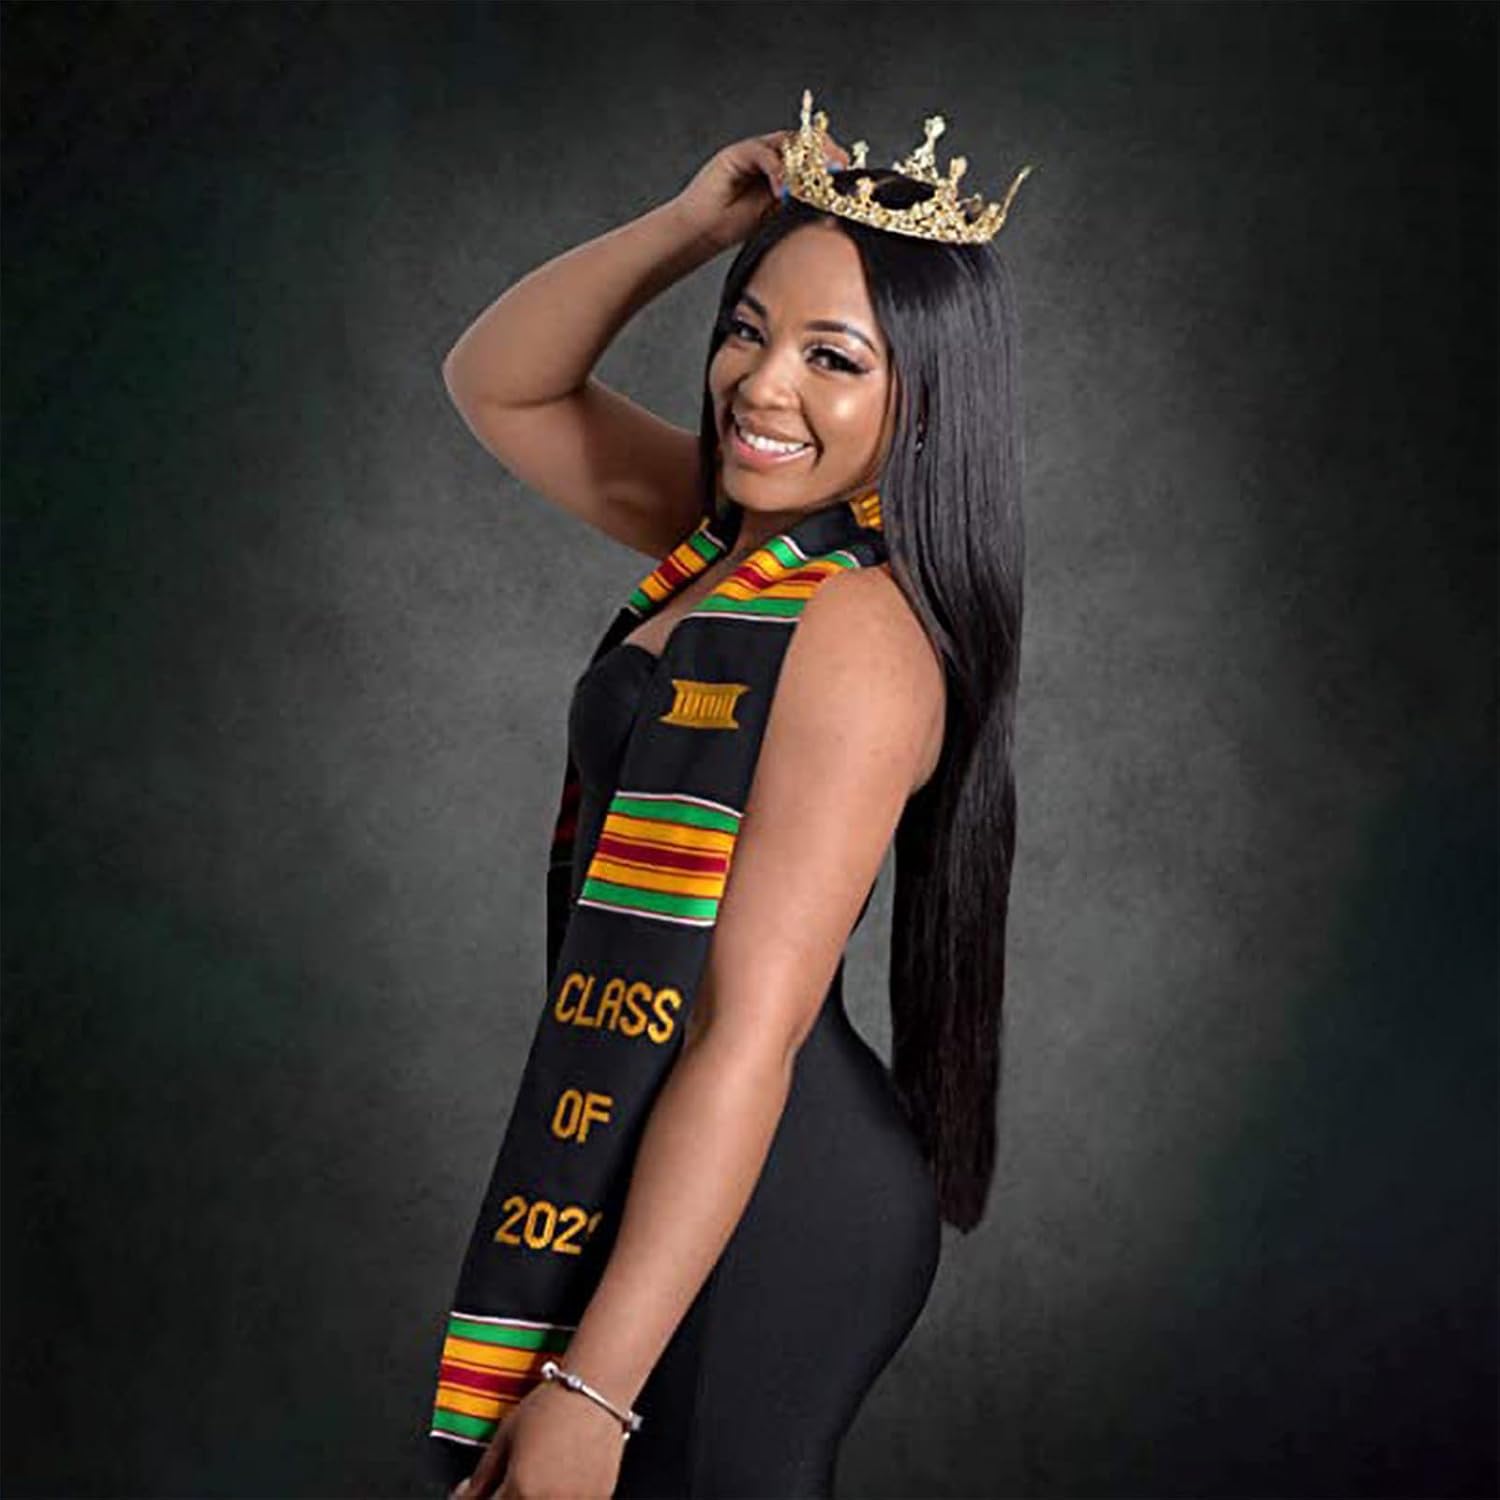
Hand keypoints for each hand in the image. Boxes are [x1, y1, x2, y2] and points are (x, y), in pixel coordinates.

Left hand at [452, 1380, 626, 1498]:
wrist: (596, 1391)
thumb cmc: (554, 1405)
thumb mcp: (506, 1435)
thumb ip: (483, 1474)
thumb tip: (468, 1493)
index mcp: (521, 1491)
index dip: (478, 1499)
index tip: (478, 1492)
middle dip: (507, 1496)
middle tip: (507, 1480)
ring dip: (532, 1496)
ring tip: (536, 1476)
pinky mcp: (599, 1498)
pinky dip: (559, 1496)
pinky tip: (558, 1477)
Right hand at [671, 127, 852, 253]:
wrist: (701, 231)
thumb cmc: (735, 228)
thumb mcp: (778, 220)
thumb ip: (800, 209)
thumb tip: (832, 214)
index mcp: (785, 171)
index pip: (814, 156)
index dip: (832, 161)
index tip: (850, 175)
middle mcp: (771, 156)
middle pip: (805, 143)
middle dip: (825, 152)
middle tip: (840, 167)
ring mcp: (754, 152)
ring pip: (786, 143)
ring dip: (805, 158)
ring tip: (819, 174)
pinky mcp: (737, 153)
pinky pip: (763, 154)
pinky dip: (776, 170)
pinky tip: (784, 191)